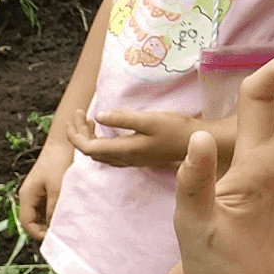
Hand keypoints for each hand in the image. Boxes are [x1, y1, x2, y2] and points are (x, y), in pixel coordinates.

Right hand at [17, 137, 75, 240]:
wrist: (66, 138)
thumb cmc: (60, 160)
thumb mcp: (58, 187)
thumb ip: (55, 208)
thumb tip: (56, 228)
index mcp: (27, 195)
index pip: (27, 223)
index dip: (39, 233)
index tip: (55, 238)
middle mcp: (30, 195)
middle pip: (34, 220)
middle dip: (46, 228)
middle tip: (64, 234)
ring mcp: (39, 191)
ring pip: (43, 213)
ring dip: (53, 219)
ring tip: (68, 223)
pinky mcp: (48, 187)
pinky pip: (50, 204)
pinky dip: (58, 210)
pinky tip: (70, 211)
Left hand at [68, 109, 201, 167]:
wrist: (198, 143)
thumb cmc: (176, 129)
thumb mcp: (149, 120)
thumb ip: (123, 119)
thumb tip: (98, 116)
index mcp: (123, 150)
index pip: (87, 147)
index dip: (76, 133)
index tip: (76, 114)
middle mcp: (124, 159)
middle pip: (90, 150)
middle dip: (79, 132)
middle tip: (78, 114)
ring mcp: (130, 160)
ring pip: (99, 152)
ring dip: (89, 137)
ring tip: (87, 119)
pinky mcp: (137, 157)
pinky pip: (109, 152)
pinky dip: (100, 141)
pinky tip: (104, 131)